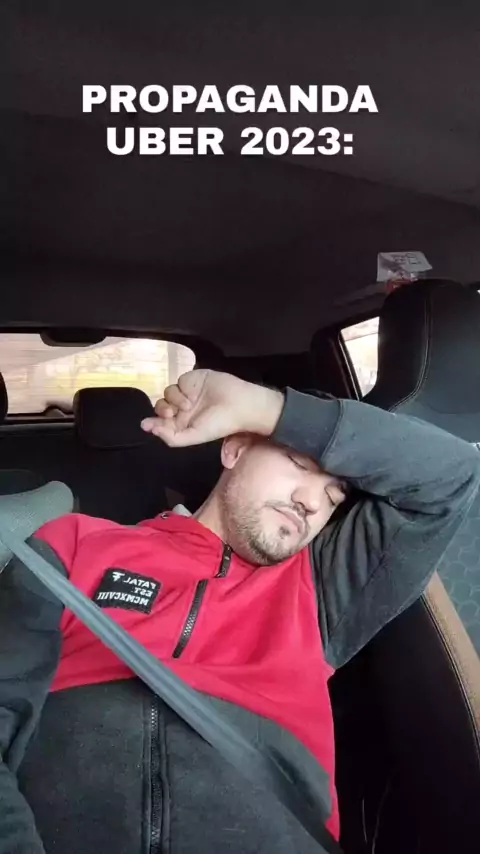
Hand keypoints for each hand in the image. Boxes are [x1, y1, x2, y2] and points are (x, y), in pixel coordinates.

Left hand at [141, 369, 283, 446]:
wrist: (239, 404)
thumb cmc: (219, 424)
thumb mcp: (194, 436)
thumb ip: (172, 437)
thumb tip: (149, 429)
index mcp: (182, 424)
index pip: (161, 423)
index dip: (152, 423)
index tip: (146, 424)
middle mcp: (182, 409)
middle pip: (160, 408)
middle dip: (160, 412)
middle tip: (169, 415)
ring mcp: (186, 393)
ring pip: (166, 395)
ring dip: (171, 402)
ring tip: (186, 406)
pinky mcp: (191, 380)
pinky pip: (176, 383)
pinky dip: (179, 392)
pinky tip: (190, 398)